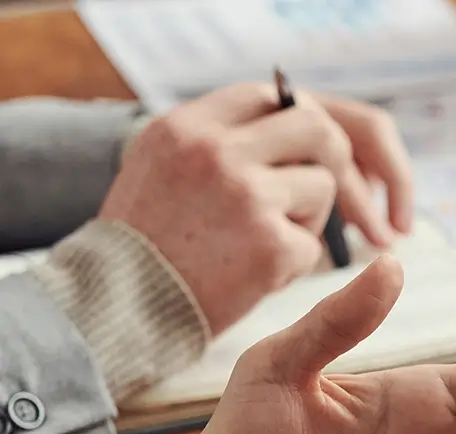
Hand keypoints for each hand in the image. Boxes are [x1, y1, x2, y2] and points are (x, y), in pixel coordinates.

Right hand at [97, 83, 410, 332]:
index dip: (292, 119)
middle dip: (329, 158)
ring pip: (321, 186)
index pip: (266, 96)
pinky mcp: (272, 245)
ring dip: (305, 218)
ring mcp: (247, 196)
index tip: (299, 147)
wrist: (118, 306)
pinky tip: (251, 276)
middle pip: (314, 128)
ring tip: (258, 242)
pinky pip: (311, 245)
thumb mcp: (159, 166)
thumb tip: (286, 118)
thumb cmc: (145, 242)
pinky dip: (290, 265)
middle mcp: (216, 152)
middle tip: (315, 188)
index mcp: (186, 127)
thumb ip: (213, 139)